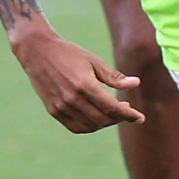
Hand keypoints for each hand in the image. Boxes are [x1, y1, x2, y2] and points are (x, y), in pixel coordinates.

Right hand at [11, 25, 144, 133]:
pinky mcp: (53, 110)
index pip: (112, 108)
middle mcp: (72, 99)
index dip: (129, 115)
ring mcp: (61, 107)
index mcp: (85, 85)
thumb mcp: (94, 61)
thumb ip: (114, 76)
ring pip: (90, 125)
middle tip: (127, 110)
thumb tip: (136, 84)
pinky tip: (97, 118)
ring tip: (113, 113)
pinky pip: (75, 127)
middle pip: (103, 119)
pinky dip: (89, 127)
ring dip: (105, 123)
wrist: (37, 51)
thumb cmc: (69, 53)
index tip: (140, 118)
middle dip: (119, 118)